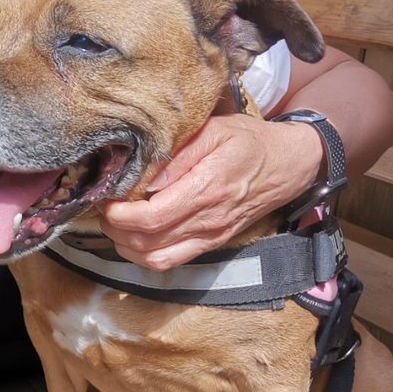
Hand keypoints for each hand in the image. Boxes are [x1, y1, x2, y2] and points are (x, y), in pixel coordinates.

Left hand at [99, 116, 323, 269]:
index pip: (152, 217)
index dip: (120, 214)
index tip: (107, 199)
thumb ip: (177, 154)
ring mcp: (210, 236)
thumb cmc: (249, 142)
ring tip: (116, 223)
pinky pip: (171, 261)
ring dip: (126, 247)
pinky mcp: (211, 243)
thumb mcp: (214, 130)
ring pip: (156, 259)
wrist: (287, 165)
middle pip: (147, 243)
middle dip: (115, 230)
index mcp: (207, 188)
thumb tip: (145, 177)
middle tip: (105, 208)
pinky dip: (145, 255)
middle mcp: (208, 220)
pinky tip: (135, 236)